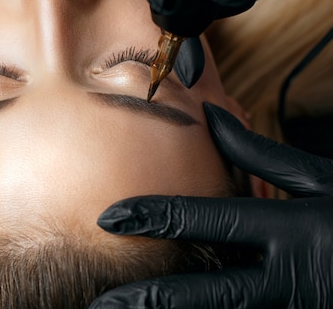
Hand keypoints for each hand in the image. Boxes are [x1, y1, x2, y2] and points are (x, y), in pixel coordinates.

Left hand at [89, 103, 332, 308]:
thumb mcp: (321, 181)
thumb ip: (260, 156)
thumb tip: (210, 118)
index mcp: (291, 232)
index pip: (205, 220)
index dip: (153, 218)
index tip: (108, 218)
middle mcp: (290, 280)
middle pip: (204, 294)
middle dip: (147, 300)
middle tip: (100, 304)